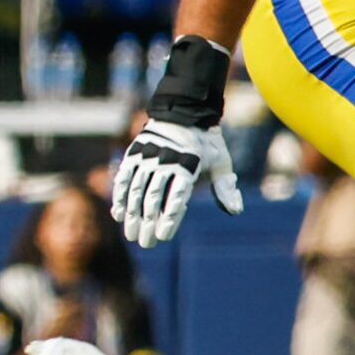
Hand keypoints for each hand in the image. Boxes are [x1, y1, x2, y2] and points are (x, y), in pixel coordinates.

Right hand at [109, 118, 243, 248]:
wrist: (184, 111)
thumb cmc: (206, 143)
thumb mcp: (221, 161)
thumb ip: (225, 187)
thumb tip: (236, 211)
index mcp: (189, 163)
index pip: (177, 196)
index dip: (169, 218)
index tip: (164, 237)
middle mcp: (166, 160)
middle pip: (153, 197)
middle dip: (147, 223)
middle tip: (146, 244)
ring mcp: (147, 156)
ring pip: (135, 189)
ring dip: (131, 214)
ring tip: (131, 235)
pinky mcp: (134, 153)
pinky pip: (123, 177)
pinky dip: (119, 196)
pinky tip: (118, 214)